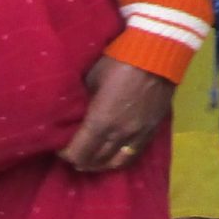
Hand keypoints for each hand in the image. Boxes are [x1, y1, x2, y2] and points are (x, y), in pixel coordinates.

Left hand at [57, 57, 172, 172]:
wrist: (158, 54)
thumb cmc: (119, 61)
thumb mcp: (92, 77)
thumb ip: (83, 99)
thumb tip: (74, 111)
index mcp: (100, 121)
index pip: (77, 152)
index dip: (65, 153)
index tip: (60, 147)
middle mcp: (118, 134)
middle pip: (94, 161)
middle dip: (80, 159)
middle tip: (72, 153)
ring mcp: (136, 135)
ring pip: (115, 163)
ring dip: (99, 164)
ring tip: (91, 161)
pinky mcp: (150, 131)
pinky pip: (133, 156)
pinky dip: (119, 160)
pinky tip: (112, 157)